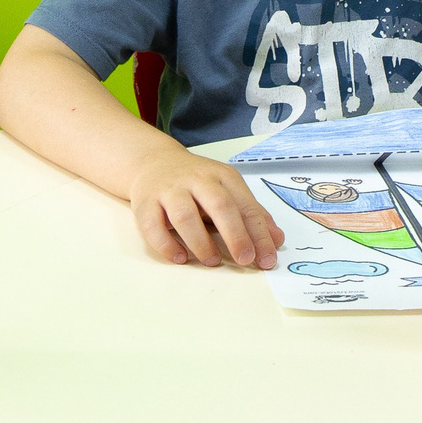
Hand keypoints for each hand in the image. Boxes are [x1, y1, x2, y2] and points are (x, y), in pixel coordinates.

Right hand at [125, 151, 279, 268]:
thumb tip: (276, 241)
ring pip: (185, 215)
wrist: (153, 161)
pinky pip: (153, 226)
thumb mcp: (228, 190)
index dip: (259, 233)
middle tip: (245, 259)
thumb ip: (251, 215)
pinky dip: (167, 245)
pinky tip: (180, 258)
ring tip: (212, 261)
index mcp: (222, 176)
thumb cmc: (197, 183)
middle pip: (219, 205)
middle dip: (235, 235)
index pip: (245, 205)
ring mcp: (169, 190)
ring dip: (201, 242)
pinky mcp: (145, 203)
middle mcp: (196, 179)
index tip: (267, 258)